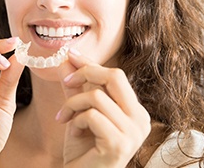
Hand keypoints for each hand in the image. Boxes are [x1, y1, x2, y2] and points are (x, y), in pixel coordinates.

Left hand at [57, 50, 150, 167]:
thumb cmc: (83, 149)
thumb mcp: (79, 112)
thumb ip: (76, 87)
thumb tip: (68, 60)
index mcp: (134, 110)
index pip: (115, 75)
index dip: (91, 63)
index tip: (71, 54)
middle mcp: (140, 119)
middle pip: (115, 76)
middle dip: (86, 72)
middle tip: (66, 80)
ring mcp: (133, 132)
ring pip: (97, 96)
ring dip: (73, 104)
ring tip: (64, 118)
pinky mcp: (119, 144)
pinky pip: (92, 115)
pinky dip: (75, 120)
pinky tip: (72, 132)